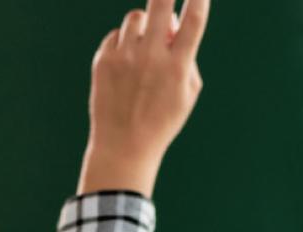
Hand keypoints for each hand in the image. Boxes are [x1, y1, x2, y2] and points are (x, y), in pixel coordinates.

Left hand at [79, 0, 211, 196]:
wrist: (123, 145)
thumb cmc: (162, 119)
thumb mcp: (187, 94)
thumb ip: (187, 58)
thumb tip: (175, 27)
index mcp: (177, 67)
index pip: (193, 22)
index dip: (199, 0)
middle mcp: (151, 58)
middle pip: (160, 5)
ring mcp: (124, 57)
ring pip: (135, 17)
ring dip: (144, 24)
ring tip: (145, 45)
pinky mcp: (103, 60)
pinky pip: (116, 34)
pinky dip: (124, 42)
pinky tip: (126, 64)